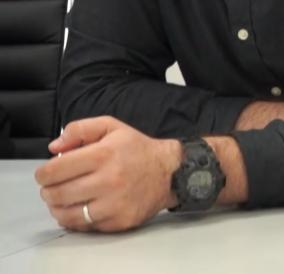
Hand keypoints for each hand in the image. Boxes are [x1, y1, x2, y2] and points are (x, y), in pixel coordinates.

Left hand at [34, 116, 179, 231]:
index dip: (43, 174)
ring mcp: (115, 204)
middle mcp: (109, 180)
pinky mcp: (120, 221)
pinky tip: (80, 209)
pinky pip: (85, 226)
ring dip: (58, 208)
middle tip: (52, 188)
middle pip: (57, 194)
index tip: (45, 174)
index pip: (54, 171)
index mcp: (103, 155)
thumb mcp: (111, 127)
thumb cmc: (137, 149)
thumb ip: (79, 129)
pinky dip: (76, 220)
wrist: (170, 172)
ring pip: (67, 214)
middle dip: (48, 191)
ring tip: (63, 200)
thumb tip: (54, 148)